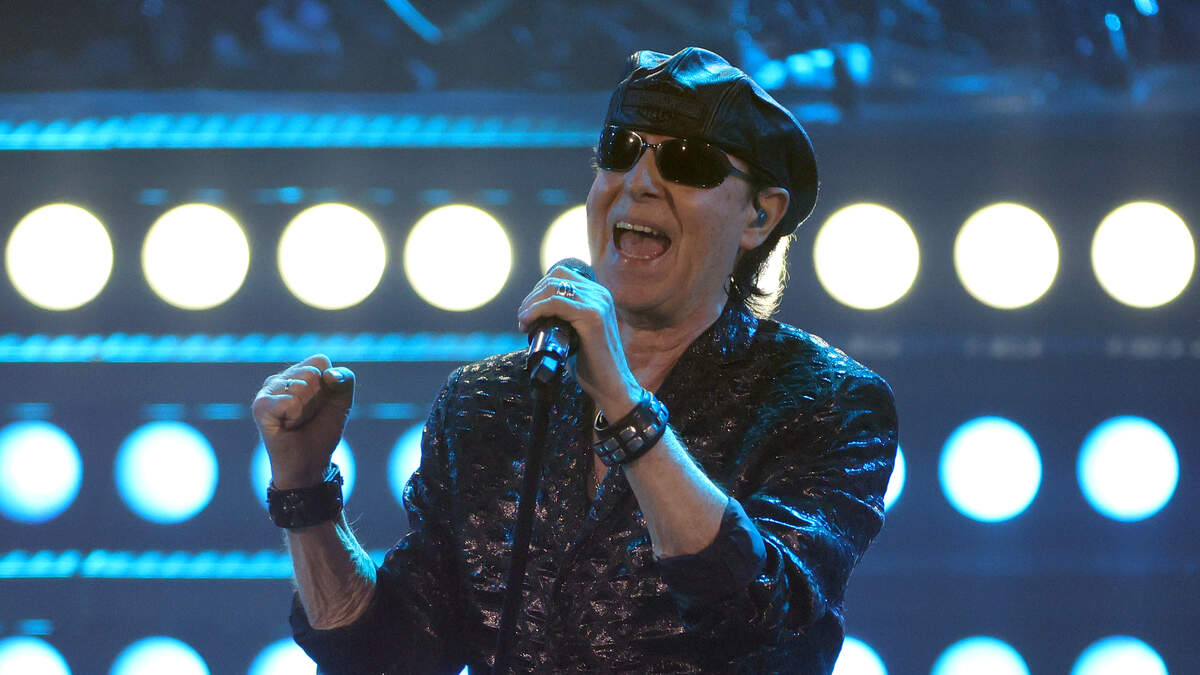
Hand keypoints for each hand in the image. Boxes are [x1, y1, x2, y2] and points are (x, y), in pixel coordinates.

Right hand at [252, 354, 354, 489]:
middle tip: (308, 415)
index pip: (320, 361)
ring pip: (302, 387)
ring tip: (297, 421)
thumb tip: (328, 375)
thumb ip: (345, 379)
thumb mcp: (343, 402)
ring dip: (308, 410)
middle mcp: (280, 378)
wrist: (310, 463)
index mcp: (298, 372)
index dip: (329, 385)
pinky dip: (296, 418)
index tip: (322, 402)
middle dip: (318, 399)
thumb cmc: (322, 429)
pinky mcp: (260, 407)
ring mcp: (267, 391)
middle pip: (312, 373)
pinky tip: (287, 426)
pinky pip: (290, 403)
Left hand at [517, 265, 640, 418]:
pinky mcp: (592, 317)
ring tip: (523, 321)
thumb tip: (537, 315)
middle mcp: (600, 294)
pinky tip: (527, 322)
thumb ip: (566, 319)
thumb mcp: (578, 333)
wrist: (611, 386)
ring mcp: (598, 303)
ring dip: (531, 302)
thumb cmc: (592, 365)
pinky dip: (536, 310)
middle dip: (533, 295)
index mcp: (598, 295)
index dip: (540, 288)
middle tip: (523, 317)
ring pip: (553, 287)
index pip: (562, 274)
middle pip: (556, 276)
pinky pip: (555, 303)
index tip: (529, 310)